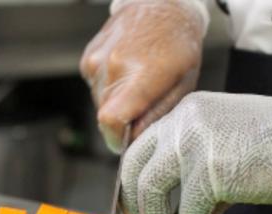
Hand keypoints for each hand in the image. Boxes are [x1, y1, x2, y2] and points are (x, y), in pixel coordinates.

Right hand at [80, 0, 207, 151]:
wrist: (160, 4)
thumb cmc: (178, 43)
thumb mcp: (182, 83)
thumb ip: (157, 115)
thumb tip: (134, 140)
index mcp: (140, 75)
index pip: (110, 121)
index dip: (116, 139)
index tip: (125, 141)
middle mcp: (113, 68)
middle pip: (105, 116)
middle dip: (121, 121)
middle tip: (141, 106)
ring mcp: (96, 61)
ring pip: (99, 102)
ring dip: (115, 102)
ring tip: (135, 82)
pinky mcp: (88, 58)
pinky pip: (94, 87)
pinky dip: (107, 87)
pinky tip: (124, 71)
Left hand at [121, 82, 271, 213]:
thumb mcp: (227, 146)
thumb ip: (196, 171)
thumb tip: (175, 213)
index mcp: (185, 113)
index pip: (141, 148)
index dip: (132, 183)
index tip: (136, 208)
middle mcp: (183, 122)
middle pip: (135, 168)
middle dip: (134, 206)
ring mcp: (195, 143)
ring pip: (152, 191)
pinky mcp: (212, 170)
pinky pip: (189, 213)